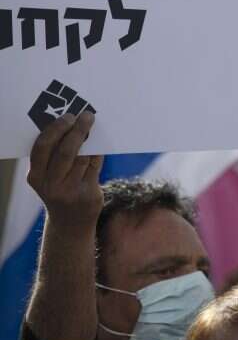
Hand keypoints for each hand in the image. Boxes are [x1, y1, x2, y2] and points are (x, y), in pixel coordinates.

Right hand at [26, 112, 103, 230]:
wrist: (70, 222)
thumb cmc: (59, 189)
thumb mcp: (48, 177)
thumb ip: (54, 156)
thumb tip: (73, 124)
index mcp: (35, 177)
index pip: (42, 148)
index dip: (56, 130)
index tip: (68, 117)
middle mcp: (50, 185)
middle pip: (65, 152)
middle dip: (77, 131)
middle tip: (87, 116)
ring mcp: (70, 191)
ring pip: (83, 158)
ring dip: (90, 140)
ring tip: (93, 127)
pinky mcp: (88, 194)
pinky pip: (95, 166)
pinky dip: (97, 153)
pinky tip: (99, 145)